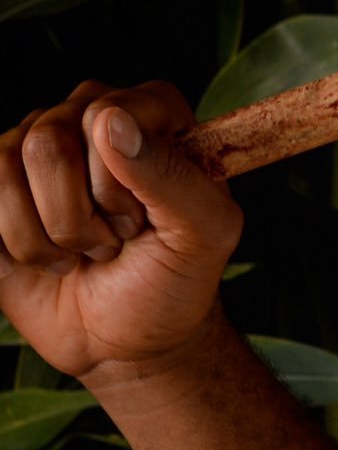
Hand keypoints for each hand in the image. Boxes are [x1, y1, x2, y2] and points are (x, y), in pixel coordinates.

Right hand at [0, 82, 242, 385]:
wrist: (125, 338)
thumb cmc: (174, 278)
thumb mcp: (205, 233)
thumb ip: (171, 173)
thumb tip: (108, 118)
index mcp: (154, 112)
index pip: (105, 116)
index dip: (115, 184)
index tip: (141, 221)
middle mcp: (92, 116)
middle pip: (47, 142)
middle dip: (77, 216)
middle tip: (111, 241)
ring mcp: (39, 146)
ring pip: (4, 166)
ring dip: (44, 236)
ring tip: (80, 253)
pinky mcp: (0, 185)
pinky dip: (11, 244)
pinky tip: (40, 259)